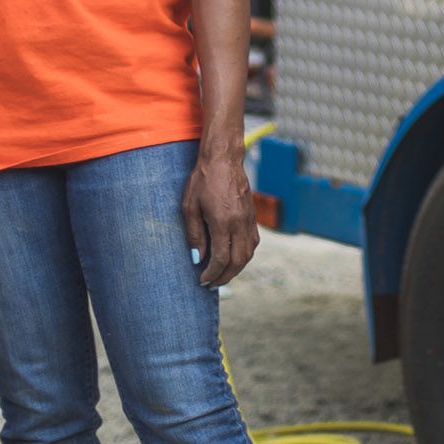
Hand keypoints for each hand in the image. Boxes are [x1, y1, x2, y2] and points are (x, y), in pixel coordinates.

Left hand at [180, 144, 259, 287]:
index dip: (211, 274)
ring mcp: (249, 220)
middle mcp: (240, 223)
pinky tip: (233, 257)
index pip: (220, 258)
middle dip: (225, 277)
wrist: (224, 159)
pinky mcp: (253, 216)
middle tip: (212, 284)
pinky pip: (253, 243)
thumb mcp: (190, 207)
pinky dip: (244, 255)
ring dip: (236, 268)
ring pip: (249, 254)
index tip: (202, 280)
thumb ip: (195, 235)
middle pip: (238, 261)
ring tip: (222, 274)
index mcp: (223, 222)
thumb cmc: (203, 180)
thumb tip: (197, 259)